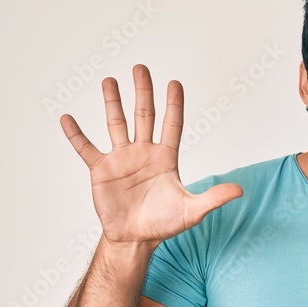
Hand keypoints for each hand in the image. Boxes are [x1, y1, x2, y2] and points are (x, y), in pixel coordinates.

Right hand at [61, 64, 241, 245]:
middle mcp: (144, 152)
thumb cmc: (164, 224)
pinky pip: (85, 148)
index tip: (174, 83)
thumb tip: (240, 190)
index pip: (172, 125)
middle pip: (144, 116)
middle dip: (143, 92)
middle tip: (141, 68)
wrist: (135, 238)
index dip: (174, 105)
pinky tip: (67, 118)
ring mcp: (121, 159)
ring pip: (116, 124)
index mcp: (166, 158)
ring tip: (109, 81)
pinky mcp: (101, 170)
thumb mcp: (192, 211)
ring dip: (112, 102)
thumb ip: (213, 198)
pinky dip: (76, 134)